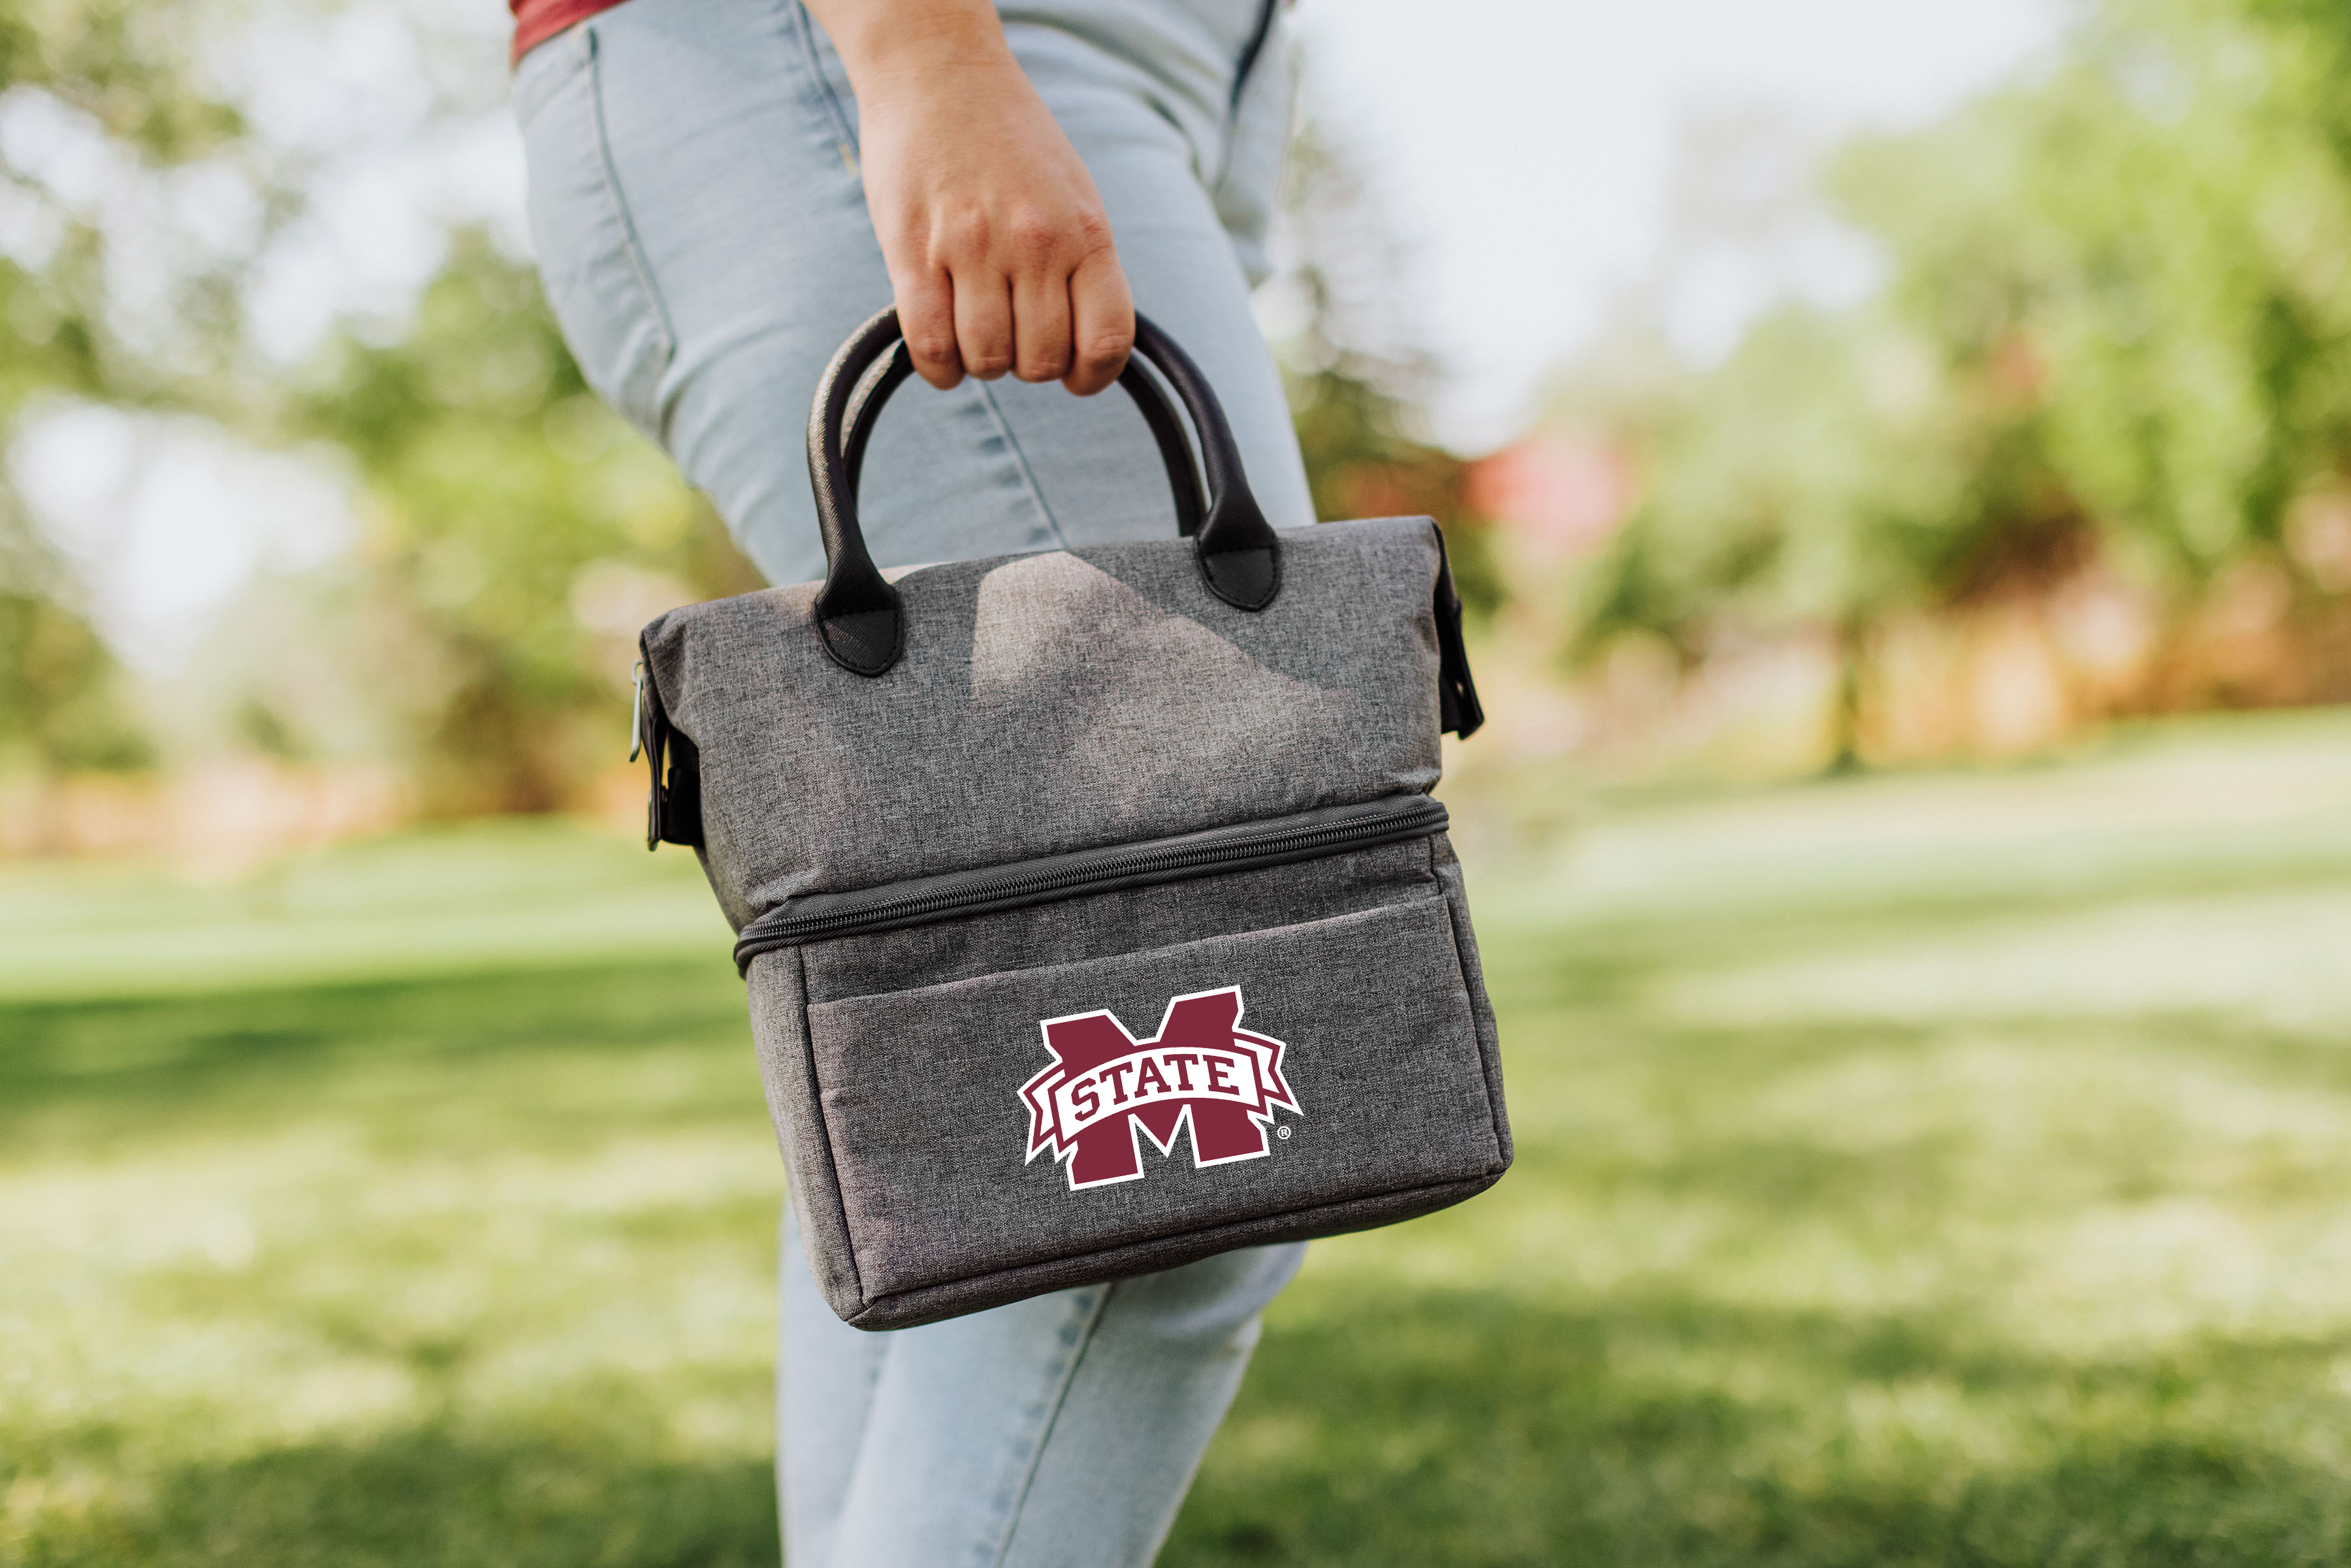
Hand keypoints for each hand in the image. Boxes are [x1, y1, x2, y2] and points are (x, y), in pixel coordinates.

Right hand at [807, 0, 1133, 395]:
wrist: (940, 72)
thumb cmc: (1009, 140)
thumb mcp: (1072, 194)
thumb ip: (1084, 263)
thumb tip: (1088, 343)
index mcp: (1086, 231)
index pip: (1107, 341)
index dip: (1092, 376)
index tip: (1075, 375)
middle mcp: (1036, 243)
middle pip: (1042, 361)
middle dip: (1028, 364)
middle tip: (1012, 335)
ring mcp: (973, 248)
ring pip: (988, 360)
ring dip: (982, 363)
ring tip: (974, 330)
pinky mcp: (914, 251)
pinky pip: (932, 347)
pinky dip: (940, 369)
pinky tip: (942, 356)